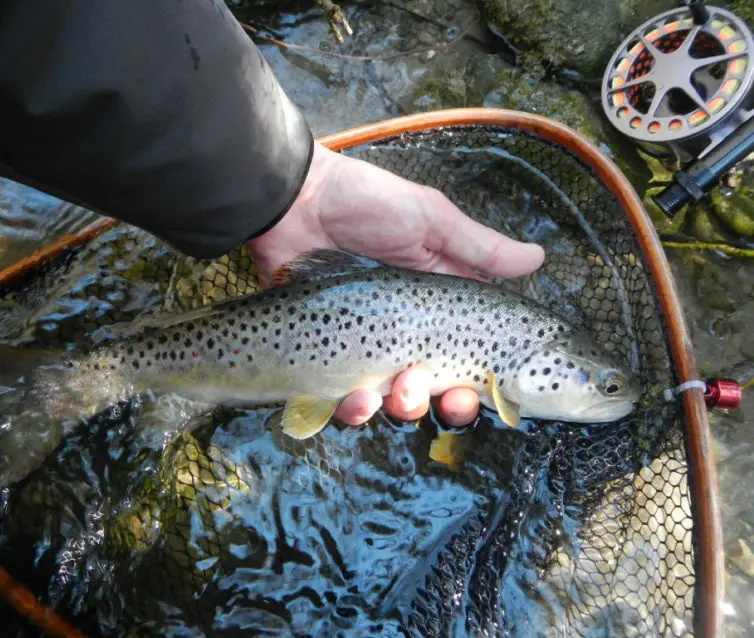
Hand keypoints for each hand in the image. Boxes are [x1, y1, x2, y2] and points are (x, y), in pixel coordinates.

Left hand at [247, 143, 544, 427]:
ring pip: (393, 402)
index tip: (490, 392)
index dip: (484, 382)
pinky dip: (354, 409)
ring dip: (404, 407)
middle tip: (447, 399)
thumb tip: (539, 258)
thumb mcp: (430, 220)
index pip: (470, 355)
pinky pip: (343, 401)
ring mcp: (365, 349)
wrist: (295, 204)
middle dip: (447, 404)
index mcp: (436, 306)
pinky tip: (357, 398)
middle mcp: (405, 333)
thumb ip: (480, 247)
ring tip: (399, 392)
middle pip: (437, 389)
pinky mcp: (326, 359)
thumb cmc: (367, 205)